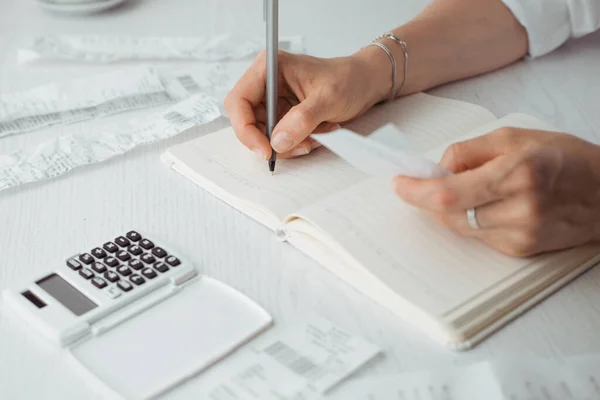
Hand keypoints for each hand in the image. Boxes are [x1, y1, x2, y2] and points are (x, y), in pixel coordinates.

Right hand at [224, 47, 390, 158]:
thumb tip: (277, 141)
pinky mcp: (284, 117)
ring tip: (316, 136)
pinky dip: (297, 144)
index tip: (265, 150)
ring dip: (289, 144)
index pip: (239, 101)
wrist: (367, 84)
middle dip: (272, 141)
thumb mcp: (328, 98)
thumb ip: (301, 120)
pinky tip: (319, 134)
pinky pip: (280, 139)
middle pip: (248, 123)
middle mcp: (266, 85)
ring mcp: (275, 102)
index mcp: (269, 69)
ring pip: (265, 135)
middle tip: (300, 146)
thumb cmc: (349, 80)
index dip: (245, 129)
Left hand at [393, 128, 599, 256]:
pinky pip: (478, 235)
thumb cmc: (566, 159)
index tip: (400, 183)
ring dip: (448, 209)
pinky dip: (469, 219)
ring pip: (460, 227)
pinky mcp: (521, 250)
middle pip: (449, 214)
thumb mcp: (515, 137)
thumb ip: (469, 151)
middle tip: (421, 182)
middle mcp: (520, 210)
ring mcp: (521, 235)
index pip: (448, 193)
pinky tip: (483, 203)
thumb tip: (437, 168)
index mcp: (518, 174)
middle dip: (428, 198)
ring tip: (464, 186)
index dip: (417, 191)